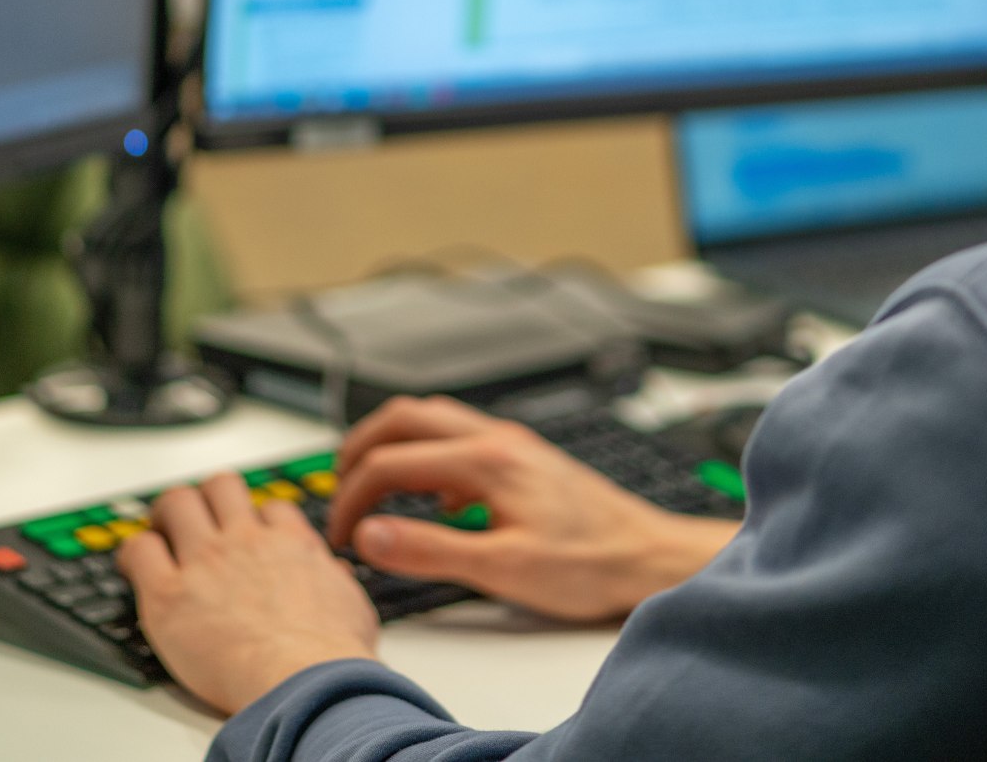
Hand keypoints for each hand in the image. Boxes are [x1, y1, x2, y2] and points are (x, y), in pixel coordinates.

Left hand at [119, 476, 380, 715]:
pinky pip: (139, 550)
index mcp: (291, 543)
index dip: (256, 518)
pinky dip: (134, 554)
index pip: (269, 507)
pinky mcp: (169, 593)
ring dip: (167, 515)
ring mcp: (206, 561)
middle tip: (197, 521)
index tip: (247, 533)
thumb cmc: (332, 656)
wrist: (307, 682)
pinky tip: (136, 567)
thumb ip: (334, 579)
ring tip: (161, 534)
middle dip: (208, 499)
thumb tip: (335, 573)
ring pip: (176, 503)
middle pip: (220, 486)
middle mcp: (247, 541)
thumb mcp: (352, 605)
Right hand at [327, 395, 738, 621]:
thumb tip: (371, 536)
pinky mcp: (522, 458)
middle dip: (359, 449)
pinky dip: (424, 455)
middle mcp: (496, 439)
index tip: (340, 536)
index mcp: (486, 460)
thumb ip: (431, 550)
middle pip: (404, 417)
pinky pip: (456, 437)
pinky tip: (434, 499)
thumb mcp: (503, 569)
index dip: (353, 498)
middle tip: (337, 491)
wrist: (649, 556)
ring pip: (431, 419)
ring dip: (391, 444)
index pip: (391, 462)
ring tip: (368, 484)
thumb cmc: (591, 564)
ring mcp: (511, 444)